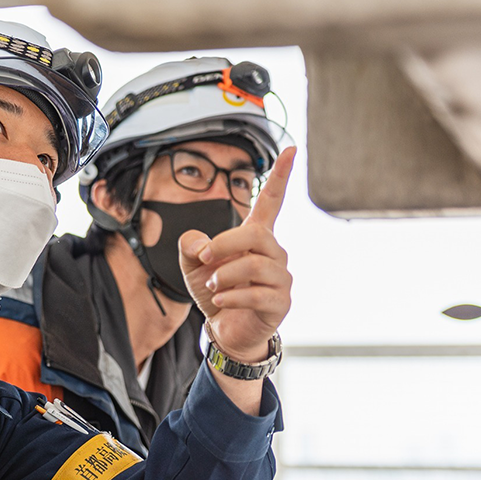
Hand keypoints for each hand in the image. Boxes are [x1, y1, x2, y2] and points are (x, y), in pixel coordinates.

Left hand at [179, 147, 295, 362]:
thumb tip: (202, 245)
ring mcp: (281, 278)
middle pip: (255, 235)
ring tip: (211, 285)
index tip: (290, 149)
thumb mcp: (192, 264)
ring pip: (255, 265)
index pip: (272, 201)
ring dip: (224, 275)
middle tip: (204, 259)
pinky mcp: (280, 302)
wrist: (225, 330)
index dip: (280, 176)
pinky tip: (219, 301)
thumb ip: (190, 245)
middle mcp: (274, 253)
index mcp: (256, 236)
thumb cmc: (215, 291)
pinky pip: (257, 294)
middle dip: (224, 244)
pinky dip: (231, 296)